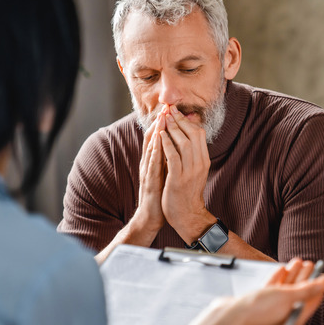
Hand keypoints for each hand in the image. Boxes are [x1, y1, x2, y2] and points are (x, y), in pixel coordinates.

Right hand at [131, 107, 168, 235]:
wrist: (152, 217)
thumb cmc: (160, 195)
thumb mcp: (165, 173)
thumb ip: (168, 159)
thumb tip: (176, 145)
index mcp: (153, 162)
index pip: (157, 138)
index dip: (162, 123)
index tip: (169, 110)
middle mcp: (148, 164)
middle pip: (152, 139)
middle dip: (158, 123)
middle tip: (165, 108)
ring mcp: (147, 172)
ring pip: (151, 148)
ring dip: (156, 132)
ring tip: (161, 118)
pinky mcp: (149, 182)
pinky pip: (152, 163)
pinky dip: (155, 150)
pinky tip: (159, 141)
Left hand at [159, 105, 212, 241]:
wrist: (187, 216)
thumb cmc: (187, 193)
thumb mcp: (194, 171)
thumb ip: (191, 155)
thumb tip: (185, 137)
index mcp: (203, 160)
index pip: (199, 134)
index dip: (187, 121)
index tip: (176, 112)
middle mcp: (199, 164)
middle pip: (193, 134)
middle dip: (180, 120)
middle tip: (169, 110)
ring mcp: (190, 171)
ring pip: (183, 143)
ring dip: (173, 129)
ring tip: (164, 119)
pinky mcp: (178, 179)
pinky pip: (173, 157)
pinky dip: (167, 144)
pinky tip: (160, 136)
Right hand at [234, 258, 323, 324]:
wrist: (230, 314)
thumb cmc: (259, 309)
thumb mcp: (288, 297)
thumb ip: (307, 290)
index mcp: (293, 320)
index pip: (311, 302)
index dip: (319, 287)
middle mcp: (284, 317)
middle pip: (299, 295)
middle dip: (306, 278)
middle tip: (311, 263)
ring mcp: (271, 310)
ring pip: (286, 290)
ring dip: (293, 275)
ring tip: (299, 261)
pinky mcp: (260, 303)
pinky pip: (273, 290)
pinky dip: (279, 279)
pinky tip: (282, 268)